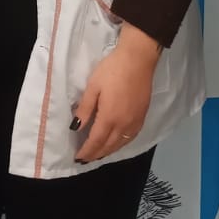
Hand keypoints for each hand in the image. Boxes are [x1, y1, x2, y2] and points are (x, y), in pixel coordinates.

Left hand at [72, 25, 158, 162]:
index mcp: (109, 118)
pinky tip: (117, 143)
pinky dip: (121, 144)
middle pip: (109, 146)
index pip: (96, 141)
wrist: (138, 60)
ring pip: (120, 144)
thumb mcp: (93, 87)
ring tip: (99, 154)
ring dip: (108, 151)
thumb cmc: (112, 70)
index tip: (78, 158)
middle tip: (86, 159)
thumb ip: (85, 109)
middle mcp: (123, 125)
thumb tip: (76, 128)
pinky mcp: (142, 116)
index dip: (87, 151)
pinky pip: (130, 137)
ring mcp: (135, 122)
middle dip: (96, 154)